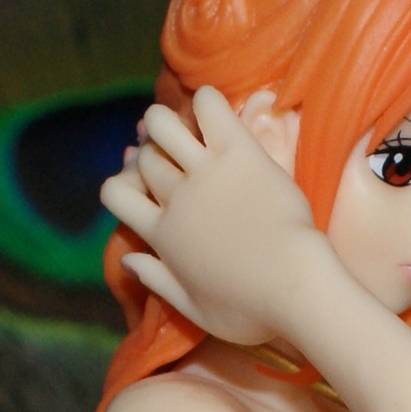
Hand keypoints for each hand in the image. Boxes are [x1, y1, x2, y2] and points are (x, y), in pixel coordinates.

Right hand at [98, 88, 318, 343]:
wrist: (294, 287)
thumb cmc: (251, 310)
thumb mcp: (196, 310)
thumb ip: (158, 281)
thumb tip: (127, 258)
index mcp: (162, 237)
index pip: (115, 194)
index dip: (123, 184)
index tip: (143, 188)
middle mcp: (176, 199)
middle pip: (145, 159)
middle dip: (153, 154)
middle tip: (175, 156)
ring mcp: (206, 173)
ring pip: (163, 125)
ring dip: (166, 121)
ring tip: (185, 128)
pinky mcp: (239, 153)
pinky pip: (210, 107)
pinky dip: (207, 101)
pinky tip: (214, 110)